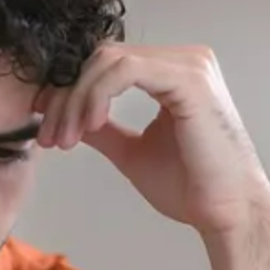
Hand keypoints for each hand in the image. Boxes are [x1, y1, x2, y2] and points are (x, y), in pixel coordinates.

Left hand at [34, 43, 269, 242]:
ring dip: (76, 100)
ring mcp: (189, 65)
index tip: (47, 128)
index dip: (69, 92)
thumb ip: (103, 130)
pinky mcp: (189, 80)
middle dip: (66, 97)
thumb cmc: (190, 186)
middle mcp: (183, 60)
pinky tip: (89, 126)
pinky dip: (97, 96)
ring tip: (65, 138)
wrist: (223, 211)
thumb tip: (68, 119)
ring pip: (108, 61)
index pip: (105, 65)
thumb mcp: (131, 152)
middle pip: (101, 58)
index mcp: (171, 73)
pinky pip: (126, 70)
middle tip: (50, 138)